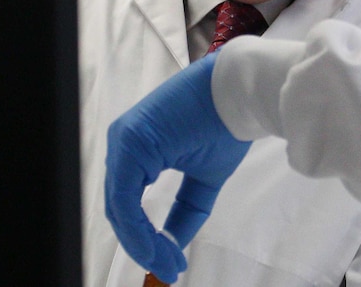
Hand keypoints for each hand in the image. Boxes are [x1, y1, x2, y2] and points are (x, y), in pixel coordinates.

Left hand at [105, 52, 251, 282]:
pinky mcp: (130, 144)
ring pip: (121, 207)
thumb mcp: (204, 179)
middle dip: (144, 246)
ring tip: (168, 264)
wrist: (240, 91)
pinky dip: (140, 229)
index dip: (146, 239)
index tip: (171, 264)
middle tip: (170, 269)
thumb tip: (172, 247)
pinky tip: (160, 247)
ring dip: (142, 242)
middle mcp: (123, 143)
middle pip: (121, 208)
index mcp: (137, 149)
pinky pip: (126, 199)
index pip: (129, 203)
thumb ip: (185, 212)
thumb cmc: (226, 125)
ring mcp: (123, 142)